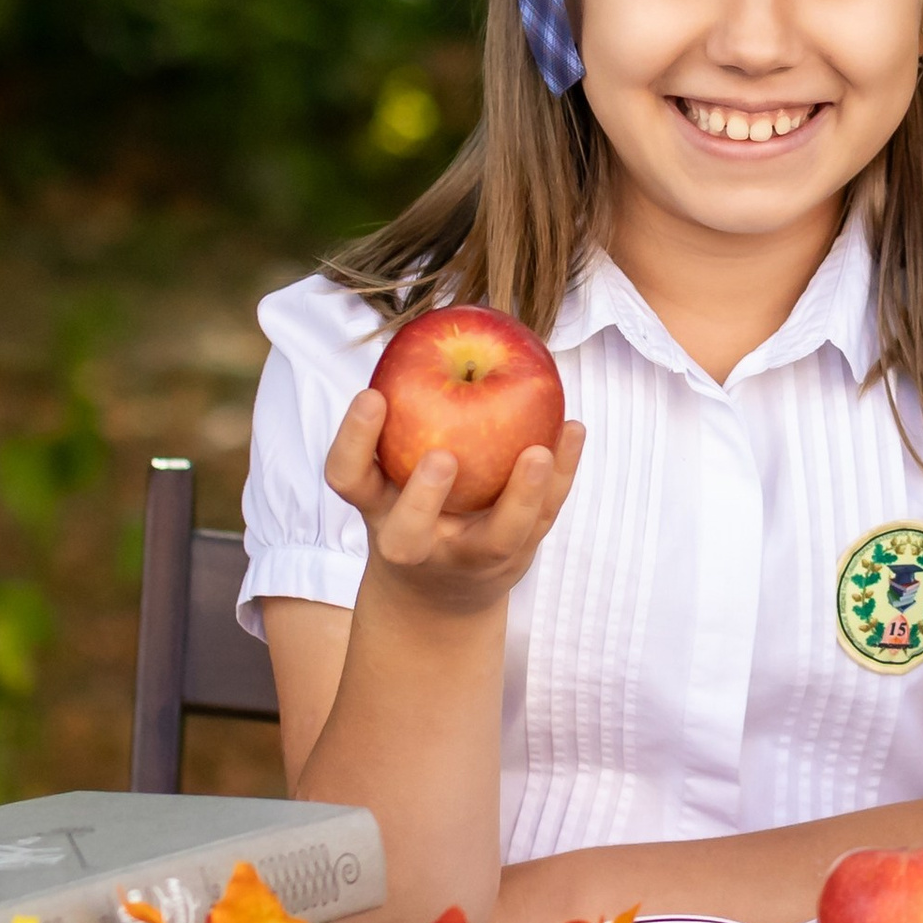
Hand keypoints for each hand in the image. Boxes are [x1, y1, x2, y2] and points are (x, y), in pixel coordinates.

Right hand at [323, 387, 584, 620]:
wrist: (441, 593)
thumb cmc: (411, 508)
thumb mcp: (388, 476)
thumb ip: (400, 422)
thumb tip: (429, 329)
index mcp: (376, 511)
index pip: (348, 479)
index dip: (354, 440)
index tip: (372, 394)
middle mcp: (415, 543)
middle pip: (406, 535)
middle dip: (422, 499)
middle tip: (442, 457)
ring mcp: (469, 557)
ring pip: (496, 538)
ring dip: (520, 496)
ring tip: (540, 451)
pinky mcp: (516, 556)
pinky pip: (543, 518)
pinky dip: (563, 474)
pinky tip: (574, 429)